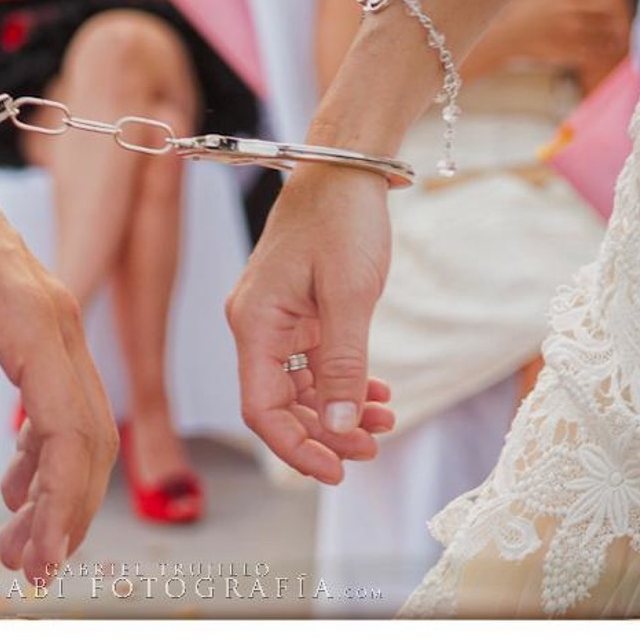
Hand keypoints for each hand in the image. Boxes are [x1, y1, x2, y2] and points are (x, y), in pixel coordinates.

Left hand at [0, 140, 117, 583]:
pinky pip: (62, 393)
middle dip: (69, 506)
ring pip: (84, 415)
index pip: (70, 428)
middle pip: (92, 430)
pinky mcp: (38, 321)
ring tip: (19, 538)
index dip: (62, 501)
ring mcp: (54, 319)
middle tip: (29, 563)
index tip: (38, 555)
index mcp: (29, 320)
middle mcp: (57, 321)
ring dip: (60, 482)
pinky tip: (18, 481)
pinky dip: (46, 446)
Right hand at [226, 165, 394, 483]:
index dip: (295, 447)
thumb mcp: (350, 295)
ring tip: (385, 420)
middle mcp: (256, 326)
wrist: (344, 168)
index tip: (337, 472)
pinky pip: (314, 364)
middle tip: (373, 447)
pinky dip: (343, 384)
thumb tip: (337, 429)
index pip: (261, 408)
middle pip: (279, 404)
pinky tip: (377, 394)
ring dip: (338, 412)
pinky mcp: (297, 313)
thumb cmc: (342, 219)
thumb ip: (342, 365)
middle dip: (324, 434)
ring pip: (299, 389)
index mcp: (254, 324)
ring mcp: (275, 320)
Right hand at [496, 0, 627, 75]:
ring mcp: (568, 38)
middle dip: (616, 28)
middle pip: (606, 24)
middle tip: (619, 32)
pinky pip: (587, 56)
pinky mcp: (562, 55)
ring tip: (613, 46)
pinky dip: (595, 56)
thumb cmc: (519, 10)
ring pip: (601, 41)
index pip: (604, 5)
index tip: (612, 16)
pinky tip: (597, 57)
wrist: (503, 36)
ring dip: (610, 44)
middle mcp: (572, 19)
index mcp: (569, 1)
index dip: (612, 12)